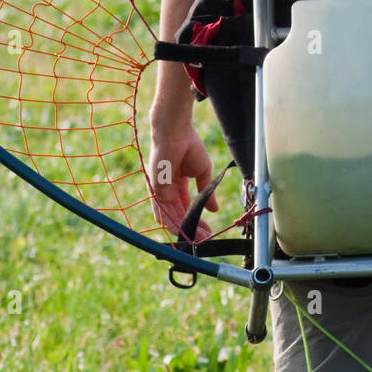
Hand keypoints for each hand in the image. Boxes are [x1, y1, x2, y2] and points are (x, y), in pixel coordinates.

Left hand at [147, 126, 218, 241]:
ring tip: (198, 238)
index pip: (186, 208)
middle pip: (179, 215)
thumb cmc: (189, 146)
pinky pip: (163, 211)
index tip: (208, 231)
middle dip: (192, 229)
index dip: (196, 220)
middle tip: (204, 239)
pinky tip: (185, 231)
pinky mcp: (156, 190)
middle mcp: (167, 191)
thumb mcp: (202, 173)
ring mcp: (161, 191)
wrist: (176, 131)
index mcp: (177, 186)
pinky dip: (173, 223)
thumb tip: (215, 209)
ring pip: (171, 217)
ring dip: (184, 230)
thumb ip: (206, 192)